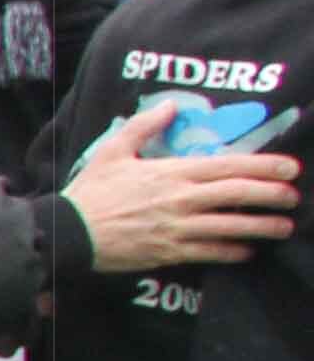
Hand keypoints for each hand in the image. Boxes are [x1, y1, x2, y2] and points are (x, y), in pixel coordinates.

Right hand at [64, 100, 301, 271]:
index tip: (289, 168)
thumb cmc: (90, 192)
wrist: (68, 233)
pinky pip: (209, 253)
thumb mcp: (113, 151)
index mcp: (171, 172)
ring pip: (230, 227)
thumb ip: (144, 126)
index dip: (263, 166)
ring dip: (261, 227)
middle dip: (272, 195)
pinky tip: (248, 251)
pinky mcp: (168, 252)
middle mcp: (181, 199)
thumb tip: (171, 107)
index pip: (228, 166)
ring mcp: (176, 228)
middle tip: (294, 196)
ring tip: (284, 227)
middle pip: (237, 195)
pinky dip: (232, 252)